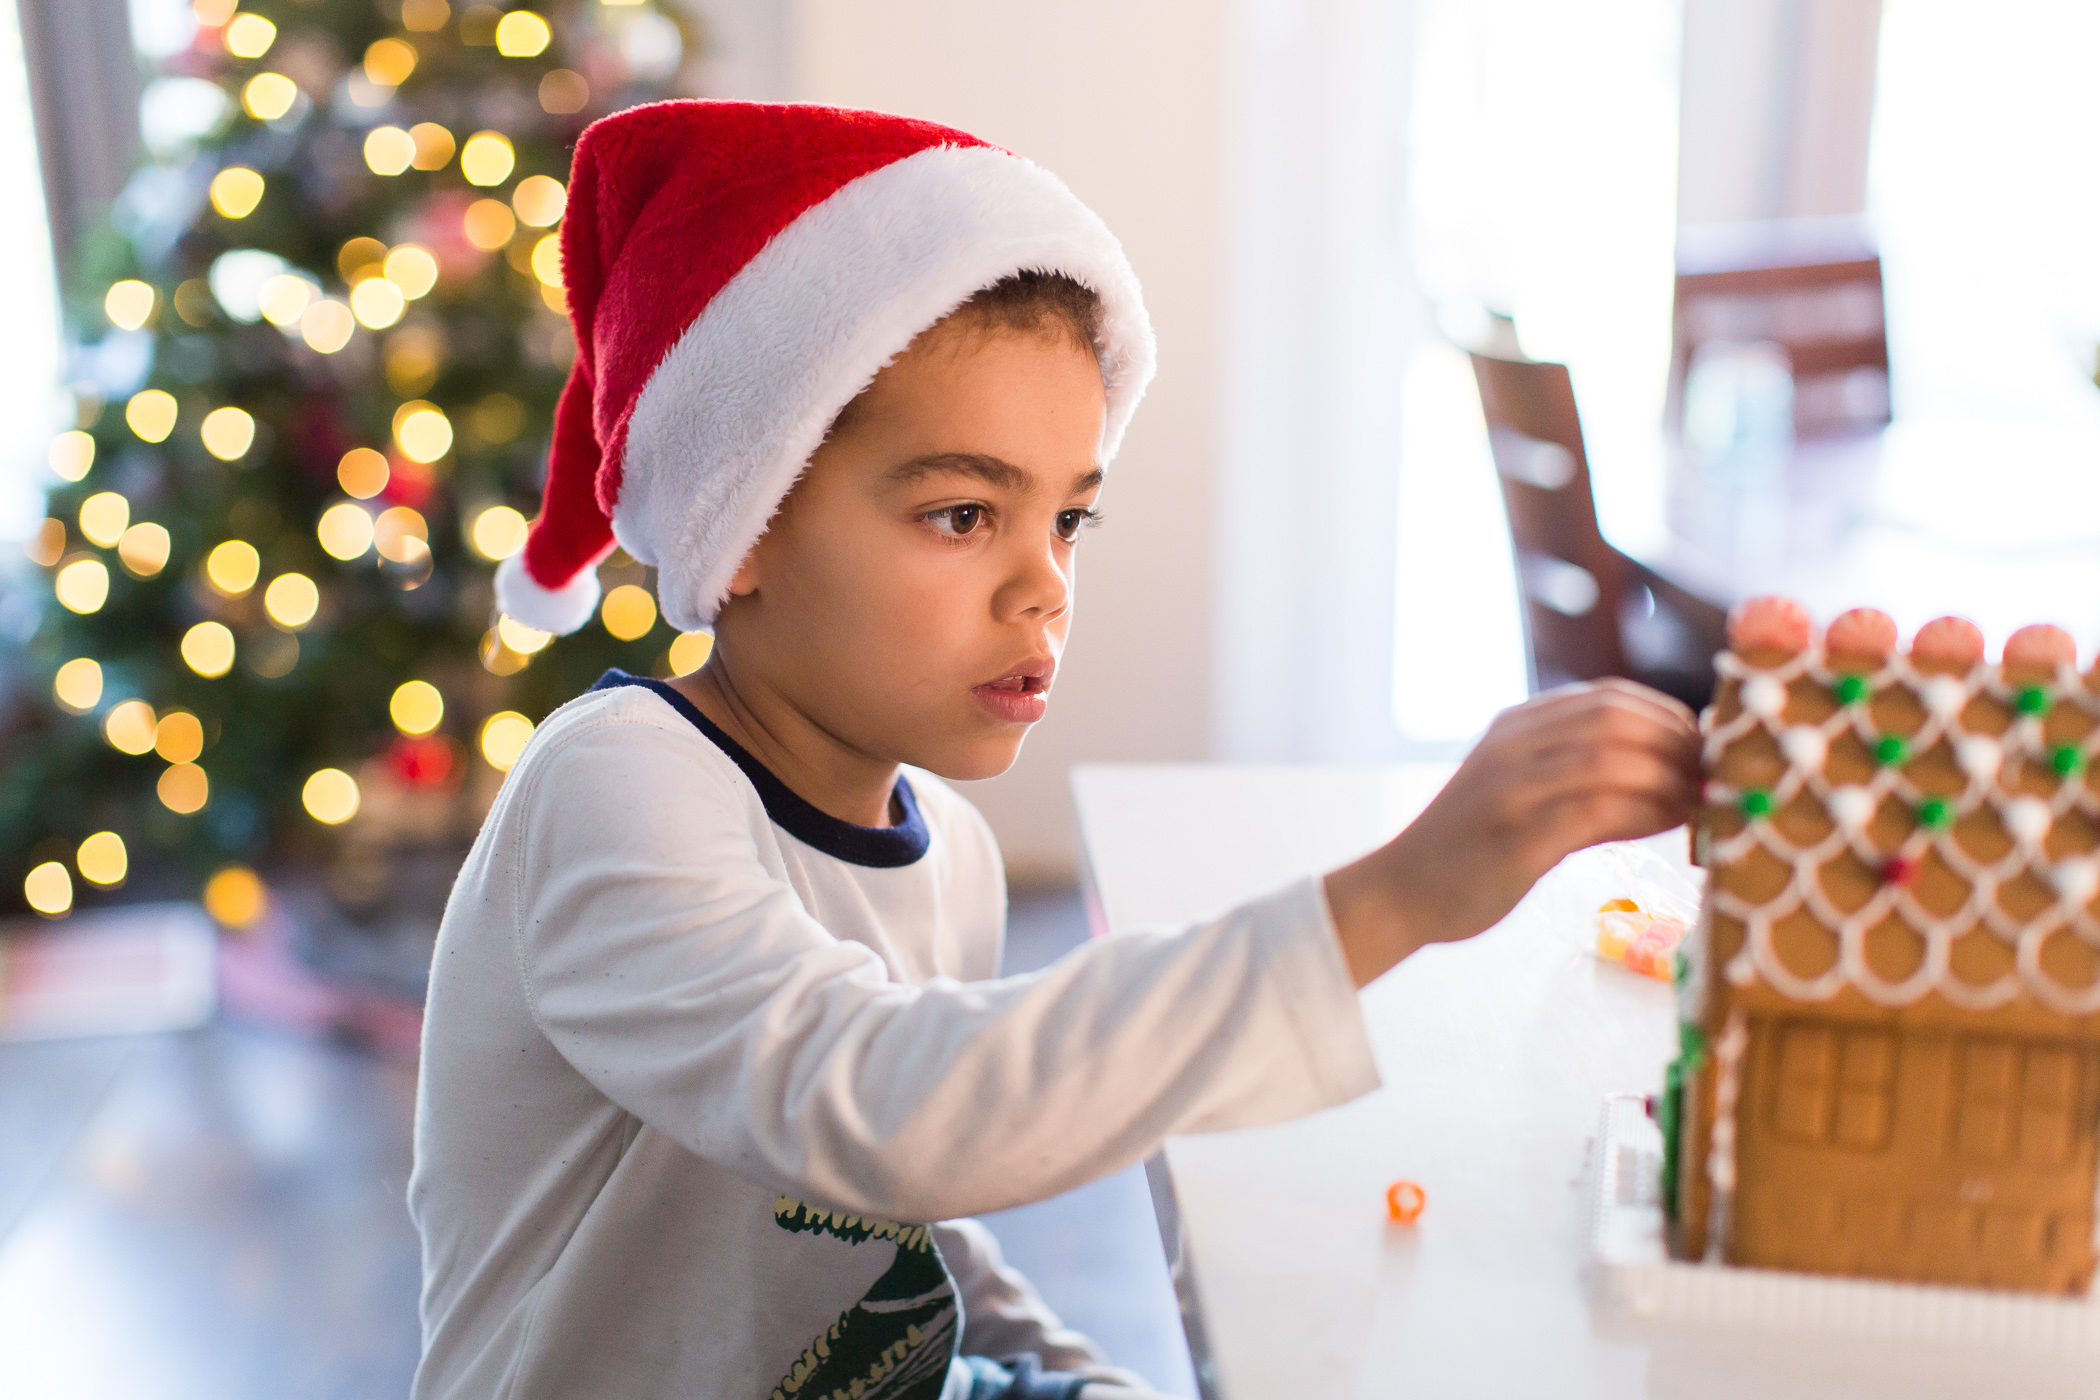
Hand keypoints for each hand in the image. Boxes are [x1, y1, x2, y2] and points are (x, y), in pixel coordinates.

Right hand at [1324, 679, 1700, 986]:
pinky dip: (1646, 812)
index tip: (1708, 749)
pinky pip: (1595, 811)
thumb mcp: (1525, 791)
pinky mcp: (1515, 839)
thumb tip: (1678, 780)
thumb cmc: (1473, 848)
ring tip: (1702, 805)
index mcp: (1516, 725)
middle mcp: (1512, 745)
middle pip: (1617, 719)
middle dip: (1680, 744)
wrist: (1400, 892)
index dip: (1671, 716)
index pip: (1610, 697)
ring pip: (1611, 758)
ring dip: (1670, 778)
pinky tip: (1671, 826)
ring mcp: (1510, 789)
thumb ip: (1587, 778)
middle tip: (1718, 778)